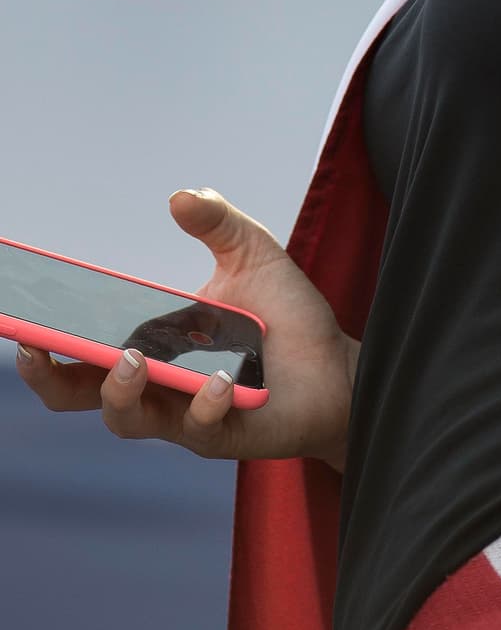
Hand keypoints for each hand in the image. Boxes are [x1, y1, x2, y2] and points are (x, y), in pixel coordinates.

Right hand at [15, 189, 356, 470]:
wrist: (340, 368)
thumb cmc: (288, 318)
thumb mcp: (253, 255)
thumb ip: (218, 222)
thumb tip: (179, 194)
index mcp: (151, 341)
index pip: (82, 346)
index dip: (44, 337)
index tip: (17, 317)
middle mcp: (157, 382)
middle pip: (79, 394)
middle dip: (49, 377)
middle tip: (37, 351)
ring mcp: (185, 415)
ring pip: (127, 418)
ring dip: (119, 392)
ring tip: (131, 360)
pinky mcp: (222, 436)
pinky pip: (198, 430)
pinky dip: (203, 406)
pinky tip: (221, 382)